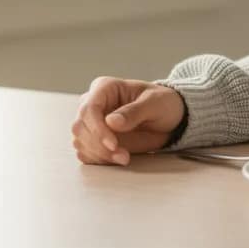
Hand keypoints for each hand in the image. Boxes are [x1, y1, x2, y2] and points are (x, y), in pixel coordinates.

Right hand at [70, 76, 184, 165]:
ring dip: (99, 154)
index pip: (89, 108)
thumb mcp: (156, 104)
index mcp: (105, 87)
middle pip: (80, 127)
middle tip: (123, 155)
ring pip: (80, 141)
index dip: (97, 129)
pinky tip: (117, 159)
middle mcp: (93, 103)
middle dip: (99, 145)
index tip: (113, 144)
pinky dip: (99, 160)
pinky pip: (86, 153)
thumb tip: (111, 121)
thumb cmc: (163, 103)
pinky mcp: (94, 139)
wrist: (168, 119)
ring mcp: (91, 122)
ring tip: (124, 158)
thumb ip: (135, 112)